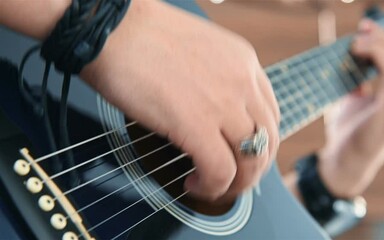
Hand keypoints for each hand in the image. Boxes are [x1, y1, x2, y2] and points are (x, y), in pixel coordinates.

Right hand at [80, 1, 279, 200]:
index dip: (258, 144)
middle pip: (267, 141)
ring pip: (251, 161)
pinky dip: (211, 188)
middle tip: (230, 181)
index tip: (240, 155)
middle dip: (252, 170)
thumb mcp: (198, 51)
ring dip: (235, 184)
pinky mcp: (196, 123)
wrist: (111, 25)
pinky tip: (193, 184)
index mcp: (244, 62)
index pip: (270, 115)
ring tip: (212, 187)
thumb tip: (212, 113)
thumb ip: (216, 80)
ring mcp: (223, 102)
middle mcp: (243, 82)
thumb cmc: (141, 36)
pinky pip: (220, 171)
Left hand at [318, 19, 383, 197]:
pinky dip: (379, 58)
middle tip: (361, 30)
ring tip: (356, 44)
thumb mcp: (353, 100)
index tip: (366, 26)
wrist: (344, 161)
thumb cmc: (349, 130)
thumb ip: (358, 82)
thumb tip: (352, 60)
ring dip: (381, 45)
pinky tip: (359, 54)